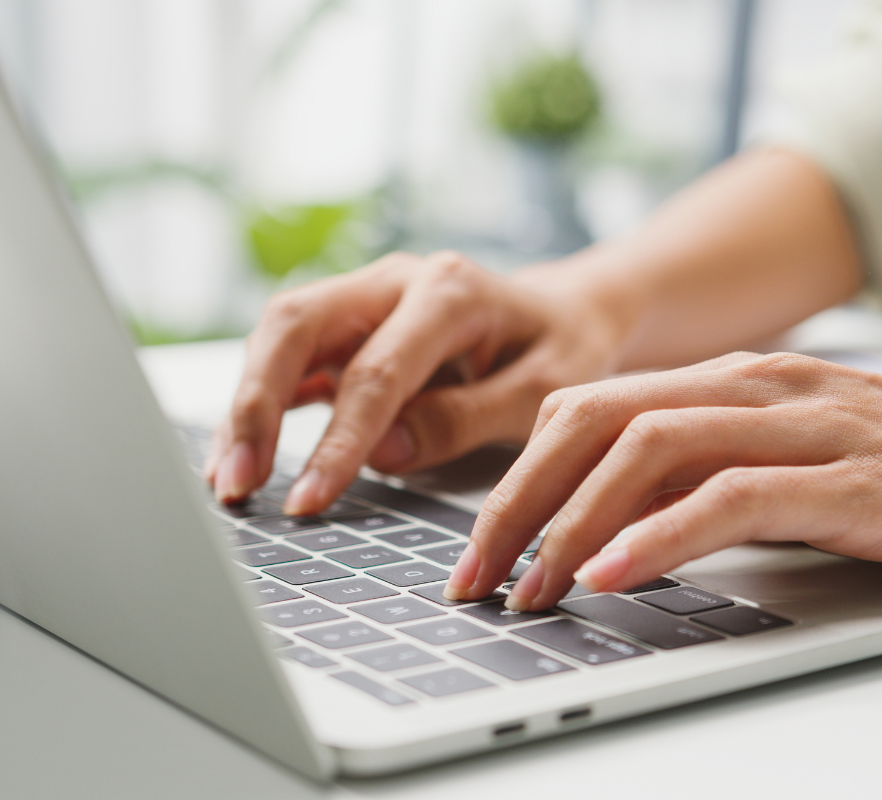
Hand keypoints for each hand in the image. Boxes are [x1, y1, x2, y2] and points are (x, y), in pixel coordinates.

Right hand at [206, 250, 627, 513]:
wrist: (565, 314)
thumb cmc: (562, 350)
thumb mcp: (541, 390)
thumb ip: (463, 419)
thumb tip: (381, 454)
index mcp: (448, 290)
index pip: (377, 371)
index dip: (339, 440)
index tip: (309, 499)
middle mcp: (395, 281)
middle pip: (297, 325)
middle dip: (256, 407)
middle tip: (236, 483)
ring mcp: (366, 297)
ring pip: (280, 336)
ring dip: (246, 406)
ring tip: (226, 480)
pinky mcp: (351, 325)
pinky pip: (291, 357)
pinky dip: (261, 405)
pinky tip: (240, 456)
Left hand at [445, 352, 881, 609]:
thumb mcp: (796, 455)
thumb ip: (716, 473)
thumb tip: (624, 530)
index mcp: (731, 382)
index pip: (590, 409)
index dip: (518, 476)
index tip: (480, 548)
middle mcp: (752, 388)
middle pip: (594, 421)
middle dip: (517, 501)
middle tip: (475, 579)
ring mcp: (800, 425)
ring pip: (648, 450)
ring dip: (573, 523)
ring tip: (529, 590)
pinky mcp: (849, 475)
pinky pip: (731, 495)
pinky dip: (661, 534)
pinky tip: (614, 575)